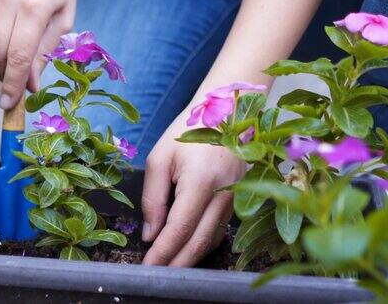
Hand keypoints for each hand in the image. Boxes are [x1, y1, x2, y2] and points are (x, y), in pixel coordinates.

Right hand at [0, 0, 76, 108]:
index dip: (12, 84)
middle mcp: (7, 1)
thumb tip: (30, 84)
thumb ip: (45, 50)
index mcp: (34, 7)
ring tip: (15, 62)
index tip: (9, 104)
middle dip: (5, 76)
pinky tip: (8, 38)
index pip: (17, 56)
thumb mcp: (64, 16)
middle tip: (18, 83)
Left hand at [141, 109, 244, 266]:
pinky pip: (220, 229)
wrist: (225, 112)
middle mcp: (224, 193)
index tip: (148, 266)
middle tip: (157, 275)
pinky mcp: (239, 198)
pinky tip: (187, 247)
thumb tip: (150, 234)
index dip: (163, 252)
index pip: (180, 228)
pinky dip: (202, 242)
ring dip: (190, 256)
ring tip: (169, 266)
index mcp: (201, 181)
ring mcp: (236, 197)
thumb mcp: (160, 159)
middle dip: (177, 263)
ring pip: (212, 239)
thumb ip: (153, 198)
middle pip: (200, 242)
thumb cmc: (187, 131)